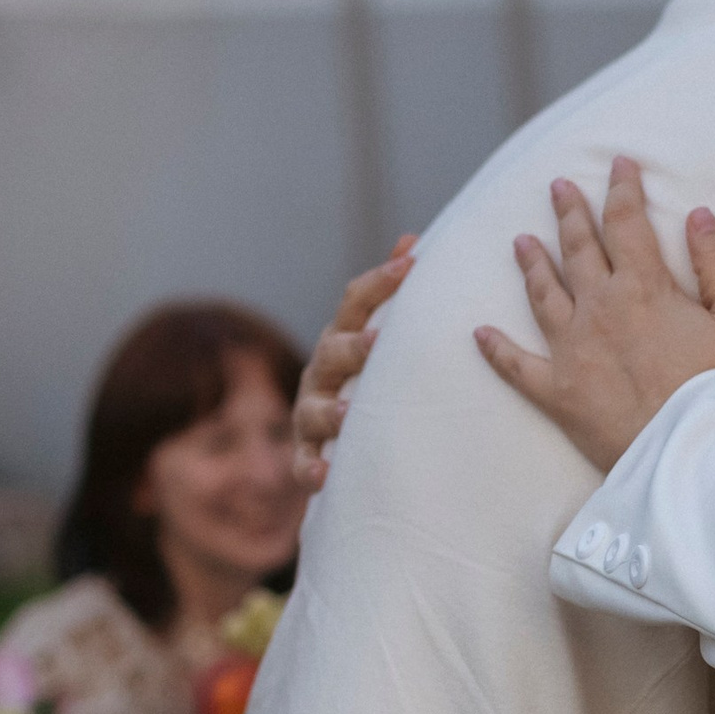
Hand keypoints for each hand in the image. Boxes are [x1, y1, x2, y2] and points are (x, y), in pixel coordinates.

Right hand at [291, 236, 415, 488]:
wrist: (339, 442)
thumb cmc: (367, 377)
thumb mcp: (375, 335)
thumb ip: (390, 294)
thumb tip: (412, 239)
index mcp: (342, 338)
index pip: (355, 303)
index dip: (380, 282)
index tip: (411, 263)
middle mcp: (321, 372)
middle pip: (332, 353)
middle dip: (353, 348)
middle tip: (376, 342)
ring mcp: (310, 413)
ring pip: (314, 410)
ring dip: (331, 411)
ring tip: (350, 413)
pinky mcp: (307, 454)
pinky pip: (303, 462)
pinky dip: (311, 468)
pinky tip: (326, 474)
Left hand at [474, 156, 714, 472]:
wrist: (692, 455)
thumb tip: (697, 213)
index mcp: (644, 287)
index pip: (626, 222)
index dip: (622, 188)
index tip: (619, 163)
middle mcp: (599, 309)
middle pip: (577, 249)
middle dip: (568, 212)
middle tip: (558, 186)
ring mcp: (572, 350)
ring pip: (542, 294)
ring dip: (531, 264)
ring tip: (520, 240)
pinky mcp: (557, 393)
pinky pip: (518, 366)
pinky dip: (496, 350)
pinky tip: (479, 334)